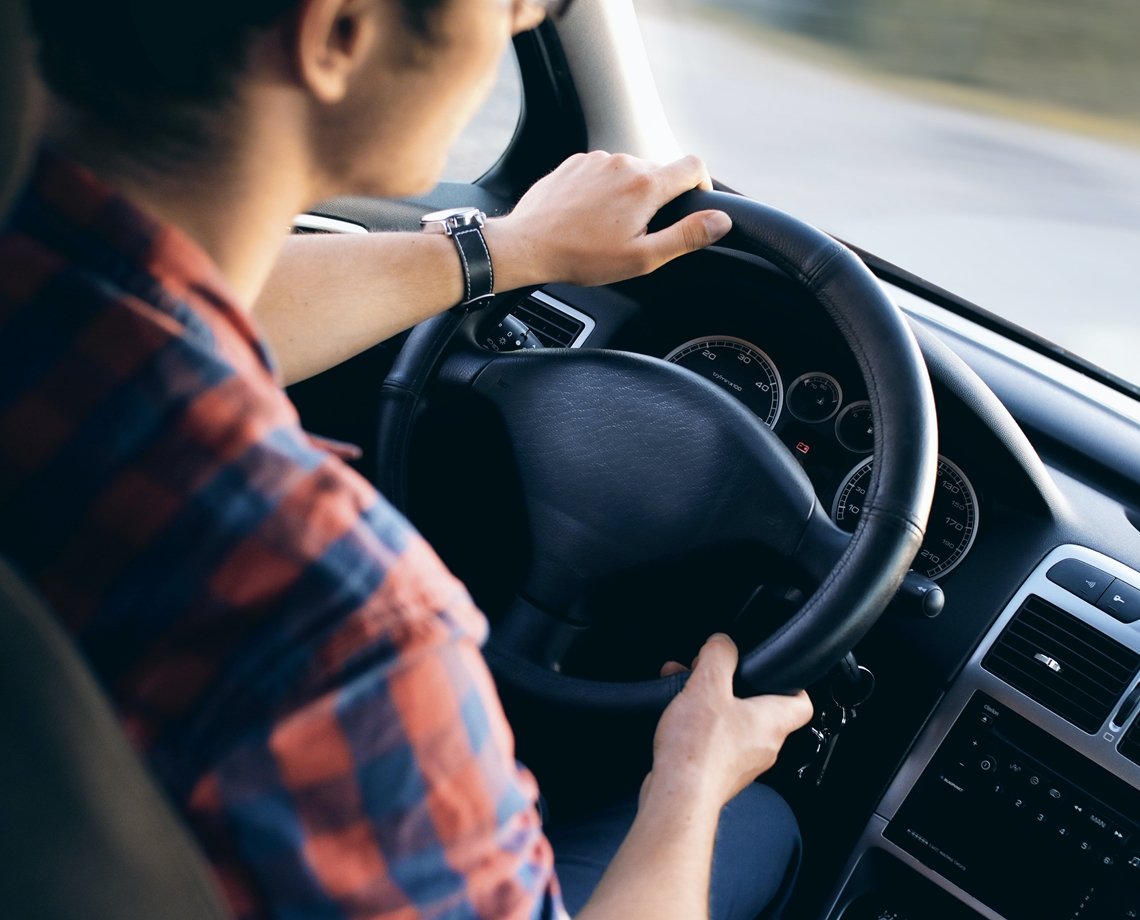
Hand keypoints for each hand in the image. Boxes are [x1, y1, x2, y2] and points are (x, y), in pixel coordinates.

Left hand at [485, 151, 731, 289]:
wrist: (527, 245)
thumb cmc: (582, 256)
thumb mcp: (641, 257)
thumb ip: (686, 236)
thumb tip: (720, 221)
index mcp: (646, 185)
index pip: (694, 166)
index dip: (702, 185)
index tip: (694, 204)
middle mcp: (624, 162)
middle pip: (659, 171)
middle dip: (658, 198)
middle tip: (639, 232)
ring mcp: (597, 159)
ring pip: (629, 171)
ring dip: (629, 194)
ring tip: (609, 226)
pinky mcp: (575, 162)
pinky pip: (602, 171)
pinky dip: (604, 189)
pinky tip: (589, 215)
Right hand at [645, 634, 812, 809]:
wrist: (678, 798)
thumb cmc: (698, 751)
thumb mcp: (707, 686)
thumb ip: (719, 656)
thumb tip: (722, 643)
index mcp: (772, 722)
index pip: (802, 702)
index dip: (791, 682)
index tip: (773, 670)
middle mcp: (764, 746)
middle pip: (760, 710)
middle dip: (733, 688)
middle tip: (712, 675)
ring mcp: (742, 764)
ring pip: (733, 725)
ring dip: (711, 705)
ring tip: (685, 691)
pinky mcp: (719, 775)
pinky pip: (715, 743)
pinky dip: (699, 727)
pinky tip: (676, 719)